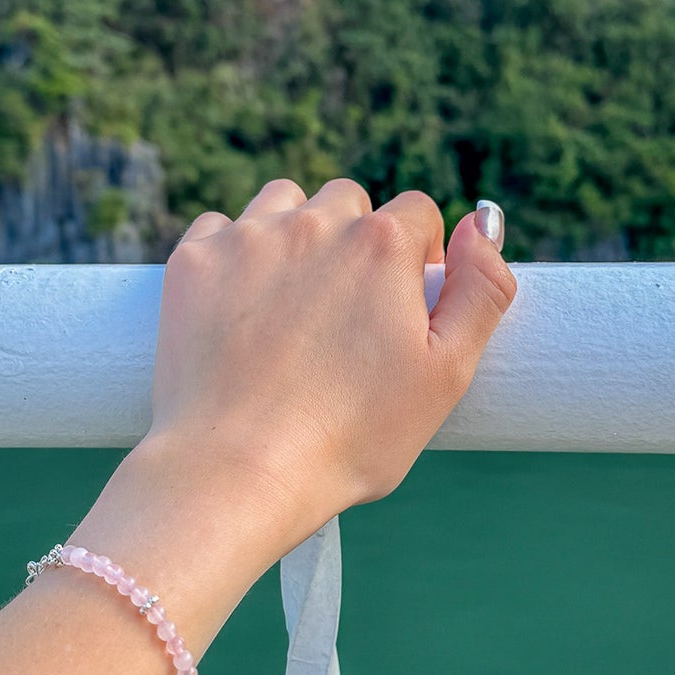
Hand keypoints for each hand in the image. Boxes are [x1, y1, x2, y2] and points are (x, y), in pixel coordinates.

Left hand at [143, 177, 515, 554]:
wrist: (239, 471)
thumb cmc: (351, 437)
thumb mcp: (446, 375)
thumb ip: (481, 291)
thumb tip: (482, 223)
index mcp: (382, 246)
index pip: (417, 212)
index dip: (418, 256)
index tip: (402, 306)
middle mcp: (313, 225)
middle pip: (348, 203)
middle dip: (355, 242)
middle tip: (345, 314)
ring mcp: (246, 240)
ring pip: (283, 203)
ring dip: (295, 234)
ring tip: (294, 303)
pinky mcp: (192, 264)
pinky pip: (220, 229)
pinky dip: (234, 256)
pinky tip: (242, 309)